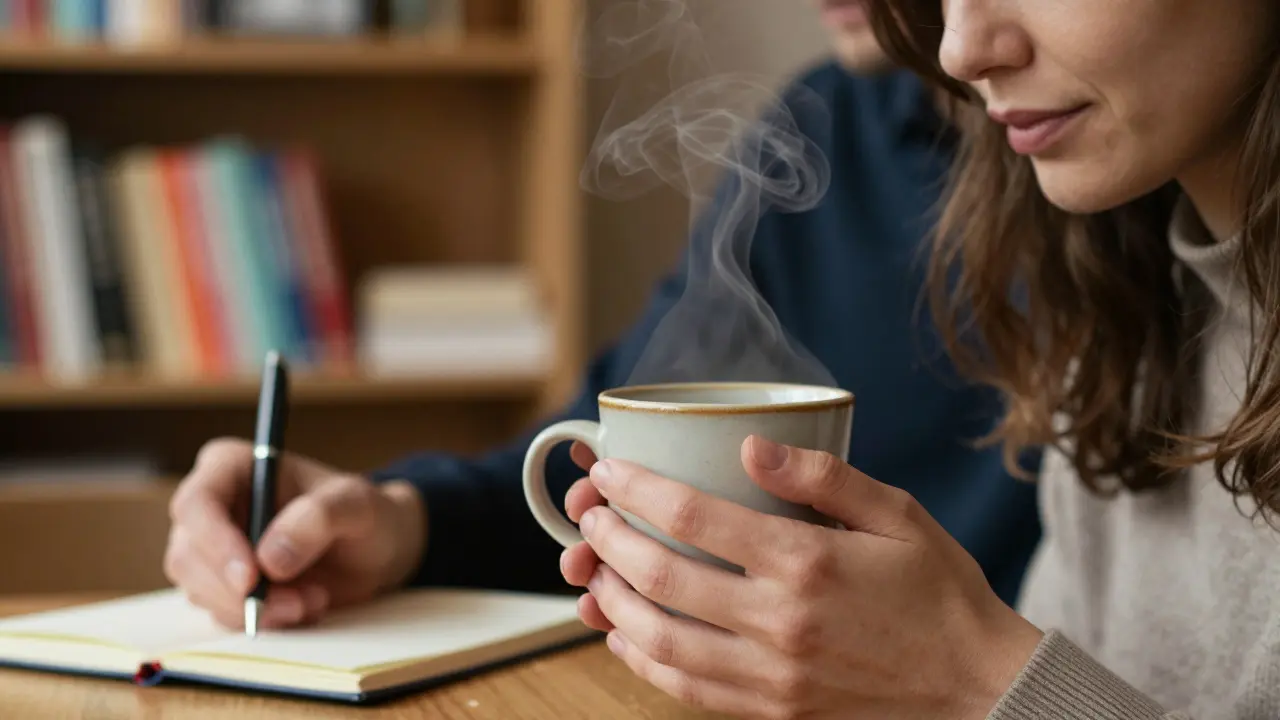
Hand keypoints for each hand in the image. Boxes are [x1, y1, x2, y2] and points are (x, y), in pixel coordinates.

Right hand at [164, 437, 424, 629]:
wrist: (375, 551)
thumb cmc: (366, 514)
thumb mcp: (358, 505)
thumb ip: (319, 518)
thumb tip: (269, 559)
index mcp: (233, 466)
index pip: (196, 503)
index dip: (214, 543)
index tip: (251, 579)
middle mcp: (212, 506)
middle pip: (188, 556)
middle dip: (240, 590)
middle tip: (299, 602)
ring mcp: (212, 549)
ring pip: (201, 591)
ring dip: (258, 609)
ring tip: (314, 599)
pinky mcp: (223, 585)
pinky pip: (223, 614)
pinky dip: (263, 620)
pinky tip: (304, 608)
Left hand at [562, 435, 1043, 719]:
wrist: (978, 686)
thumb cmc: (938, 593)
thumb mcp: (896, 514)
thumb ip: (822, 476)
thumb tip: (751, 444)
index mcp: (807, 562)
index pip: (694, 518)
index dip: (637, 490)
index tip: (610, 473)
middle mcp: (780, 622)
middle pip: (661, 578)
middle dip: (609, 541)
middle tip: (589, 517)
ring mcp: (772, 674)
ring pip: (660, 641)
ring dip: (613, 604)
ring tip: (594, 572)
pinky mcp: (773, 709)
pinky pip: (686, 689)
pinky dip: (642, 660)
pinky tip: (624, 634)